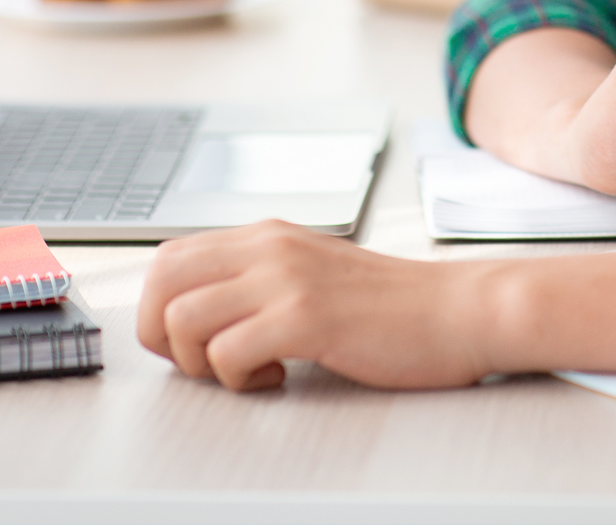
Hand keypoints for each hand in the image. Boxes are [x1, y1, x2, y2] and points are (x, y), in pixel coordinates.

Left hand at [137, 221, 485, 391]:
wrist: (456, 310)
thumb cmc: (391, 305)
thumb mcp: (315, 271)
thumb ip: (263, 277)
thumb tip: (200, 311)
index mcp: (268, 235)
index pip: (169, 257)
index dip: (159, 308)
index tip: (188, 342)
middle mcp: (270, 247)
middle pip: (162, 281)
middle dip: (161, 334)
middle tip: (202, 361)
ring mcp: (287, 279)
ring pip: (184, 319)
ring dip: (201, 363)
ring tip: (248, 369)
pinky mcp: (306, 316)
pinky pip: (228, 352)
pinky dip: (240, 379)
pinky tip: (279, 376)